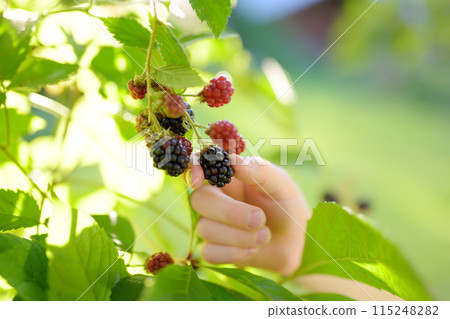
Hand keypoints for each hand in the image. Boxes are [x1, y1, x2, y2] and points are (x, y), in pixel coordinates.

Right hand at [187, 155, 310, 274]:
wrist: (293, 244)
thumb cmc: (286, 207)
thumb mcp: (282, 185)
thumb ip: (260, 171)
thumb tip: (234, 161)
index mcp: (227, 176)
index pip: (199, 166)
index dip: (192, 170)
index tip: (198, 180)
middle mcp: (214, 197)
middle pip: (199, 200)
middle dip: (229, 212)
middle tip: (259, 219)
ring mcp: (211, 223)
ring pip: (205, 228)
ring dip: (239, 236)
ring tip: (265, 235)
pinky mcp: (213, 249)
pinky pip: (209, 252)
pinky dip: (235, 253)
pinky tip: (254, 249)